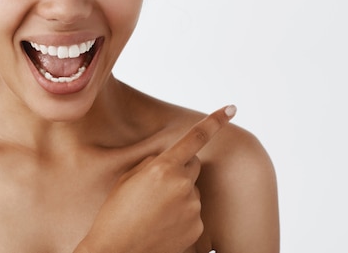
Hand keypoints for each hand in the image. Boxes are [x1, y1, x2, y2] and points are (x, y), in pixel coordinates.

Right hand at [77, 105, 236, 252]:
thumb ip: (152, 164)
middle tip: (156, 188)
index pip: (195, 138)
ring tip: (153, 213)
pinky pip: (193, 212)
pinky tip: (162, 226)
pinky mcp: (197, 227)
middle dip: (179, 170)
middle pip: (192, 166)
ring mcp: (192, 207)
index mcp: (163, 168)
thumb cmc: (116, 214)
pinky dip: (181, 216)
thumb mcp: (128, 180)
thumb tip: (169, 161)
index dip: (215, 121)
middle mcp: (182, 185)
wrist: (117, 252)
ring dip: (178, 196)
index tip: (232, 109)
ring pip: (191, 191)